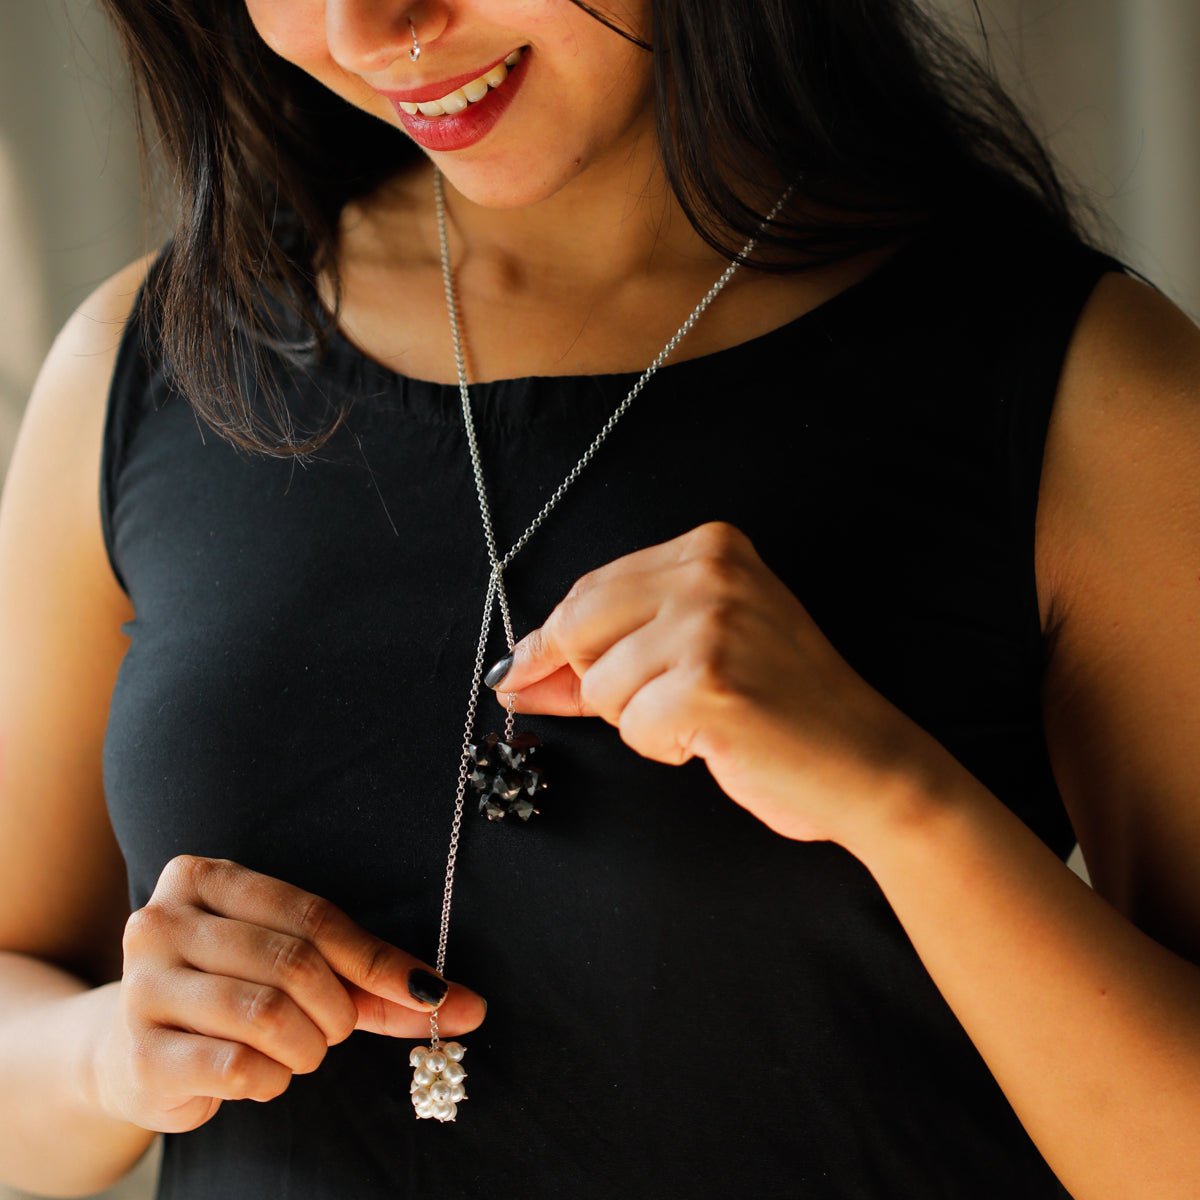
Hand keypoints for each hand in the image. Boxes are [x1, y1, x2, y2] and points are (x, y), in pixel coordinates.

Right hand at [96, 856, 484, 1132]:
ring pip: (267, 1014)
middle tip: (335, 1029)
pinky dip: (271, 1079)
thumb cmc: (235, 994)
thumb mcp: (303, 969)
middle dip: (337, 1010)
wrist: (134, 1052)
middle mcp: (162, 920)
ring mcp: (142, 986)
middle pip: (294, 961)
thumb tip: (468, 1007)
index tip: (432, 995)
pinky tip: (260, 1074)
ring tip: (297, 1049)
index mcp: (204, 878)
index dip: (377, 962)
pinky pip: (237, 1066)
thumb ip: (378, 982)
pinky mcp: (139, 1053)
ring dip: (306, 1046)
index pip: (313, 915)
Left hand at [493, 522, 946, 847]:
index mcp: (710, 548)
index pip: (589, 590)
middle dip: (598, 682)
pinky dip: (663, 747)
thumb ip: (606, 652)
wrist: (865, 763)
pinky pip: (633, 728)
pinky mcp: (709, 683)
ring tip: (705, 717)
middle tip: (658, 704)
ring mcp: (712, 624)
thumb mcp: (694, 654)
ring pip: (602, 685)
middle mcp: (711, 572)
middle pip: (579, 628)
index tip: (519, 671)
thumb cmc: (780, 710)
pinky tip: (714, 737)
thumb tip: (514, 674)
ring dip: (640, 720)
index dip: (551, 642)